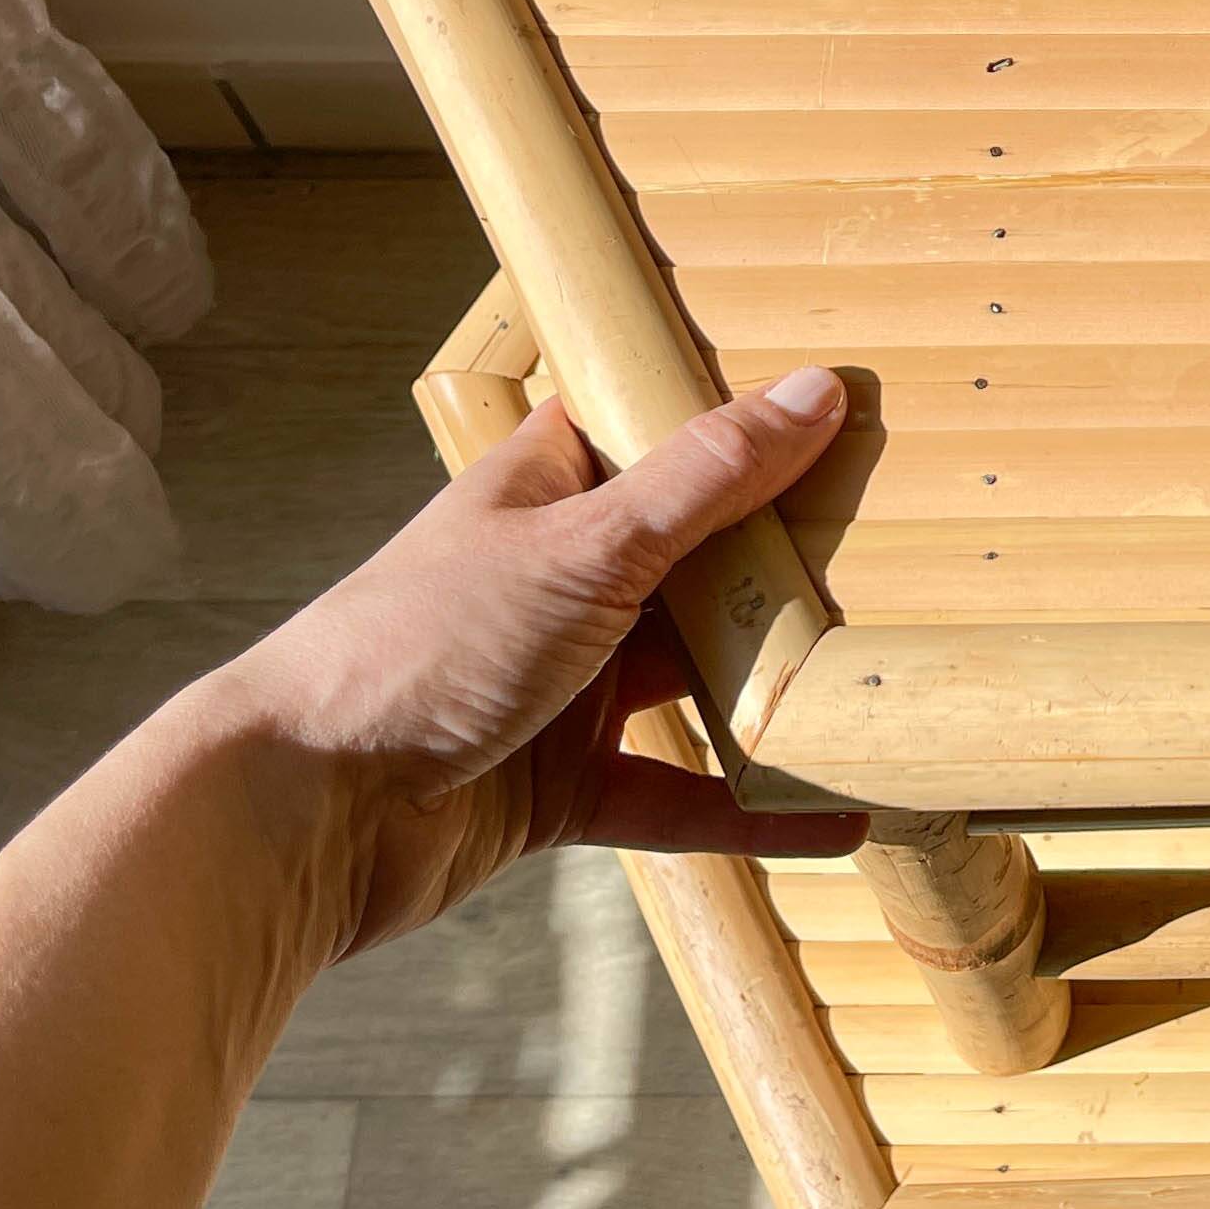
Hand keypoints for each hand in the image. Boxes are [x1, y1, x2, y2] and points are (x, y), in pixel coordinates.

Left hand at [200, 366, 872, 953]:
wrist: (296, 816)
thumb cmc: (416, 645)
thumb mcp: (584, 546)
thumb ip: (706, 480)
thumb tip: (815, 392)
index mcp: (552, 489)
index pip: (663, 430)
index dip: (747, 418)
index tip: (856, 406)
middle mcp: (564, 577)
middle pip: (699, 558)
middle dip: (789, 561)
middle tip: (913, 541)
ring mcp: (565, 685)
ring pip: (697, 676)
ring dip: (778, 685)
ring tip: (889, 675)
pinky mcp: (562, 786)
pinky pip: (680, 795)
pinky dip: (753, 810)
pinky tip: (838, 814)